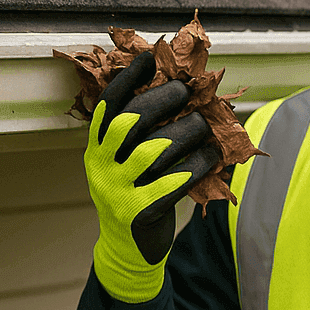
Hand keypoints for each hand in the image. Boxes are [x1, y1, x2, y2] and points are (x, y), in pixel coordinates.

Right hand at [84, 51, 220, 302]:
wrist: (128, 251)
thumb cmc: (138, 196)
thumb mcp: (130, 165)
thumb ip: (143, 136)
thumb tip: (180, 95)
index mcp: (96, 149)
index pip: (107, 106)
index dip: (127, 80)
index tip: (149, 58)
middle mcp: (101, 166)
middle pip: (129, 122)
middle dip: (160, 100)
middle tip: (186, 91)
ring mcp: (117, 190)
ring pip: (154, 150)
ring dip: (185, 131)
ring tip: (205, 124)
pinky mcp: (139, 212)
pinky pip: (174, 182)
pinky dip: (198, 165)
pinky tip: (213, 157)